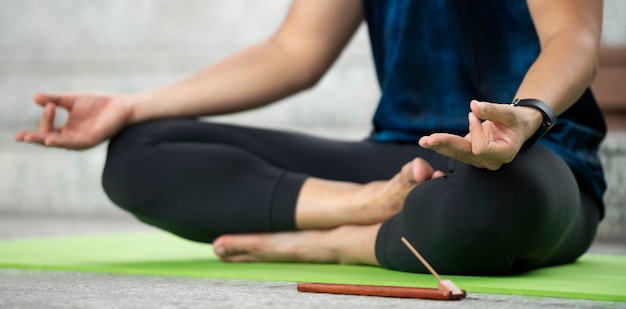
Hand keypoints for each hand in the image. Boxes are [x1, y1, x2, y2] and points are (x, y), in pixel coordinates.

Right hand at [15, 93, 132, 149]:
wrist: (122, 105)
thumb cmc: (99, 104)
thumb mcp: (72, 100)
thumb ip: (55, 99)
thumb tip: (35, 97)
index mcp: (67, 131)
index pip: (48, 130)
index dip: (45, 119)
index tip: (49, 105)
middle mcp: (72, 139)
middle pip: (49, 140)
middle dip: (34, 138)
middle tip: (19, 136)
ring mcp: (81, 141)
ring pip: (58, 143)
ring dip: (43, 140)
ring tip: (29, 138)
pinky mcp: (91, 140)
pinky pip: (72, 143)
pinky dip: (60, 142)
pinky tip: (50, 139)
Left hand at [418, 100, 541, 169]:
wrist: (517, 127)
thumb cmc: (516, 119)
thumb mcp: (509, 112)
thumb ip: (492, 110)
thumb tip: (474, 105)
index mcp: (504, 153)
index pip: (481, 148)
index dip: (475, 131)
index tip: (474, 114)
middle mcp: (491, 161)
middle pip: (464, 153)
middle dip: (446, 144)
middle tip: (428, 139)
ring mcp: (480, 160)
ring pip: (457, 154)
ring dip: (439, 146)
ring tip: (423, 141)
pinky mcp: (471, 155)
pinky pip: (454, 151)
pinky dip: (442, 145)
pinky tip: (427, 142)